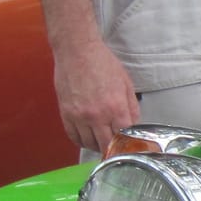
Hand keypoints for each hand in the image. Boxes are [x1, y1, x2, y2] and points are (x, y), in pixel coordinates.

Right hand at [54, 39, 140, 155]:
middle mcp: (97, 115)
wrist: (77, 51)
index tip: (130, 146)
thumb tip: (134, 124)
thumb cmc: (102, 63)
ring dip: (97, 146)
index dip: (128, 143)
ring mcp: (79, 116)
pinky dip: (81, 141)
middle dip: (113, 149)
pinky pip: (73, 136)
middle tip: (116, 148)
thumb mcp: (126, 83)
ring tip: (103, 142)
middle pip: (106, 145)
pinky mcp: (66, 114)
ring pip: (89, 144)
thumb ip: (132, 107)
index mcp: (116, 108)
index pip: (124, 137)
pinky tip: (87, 138)